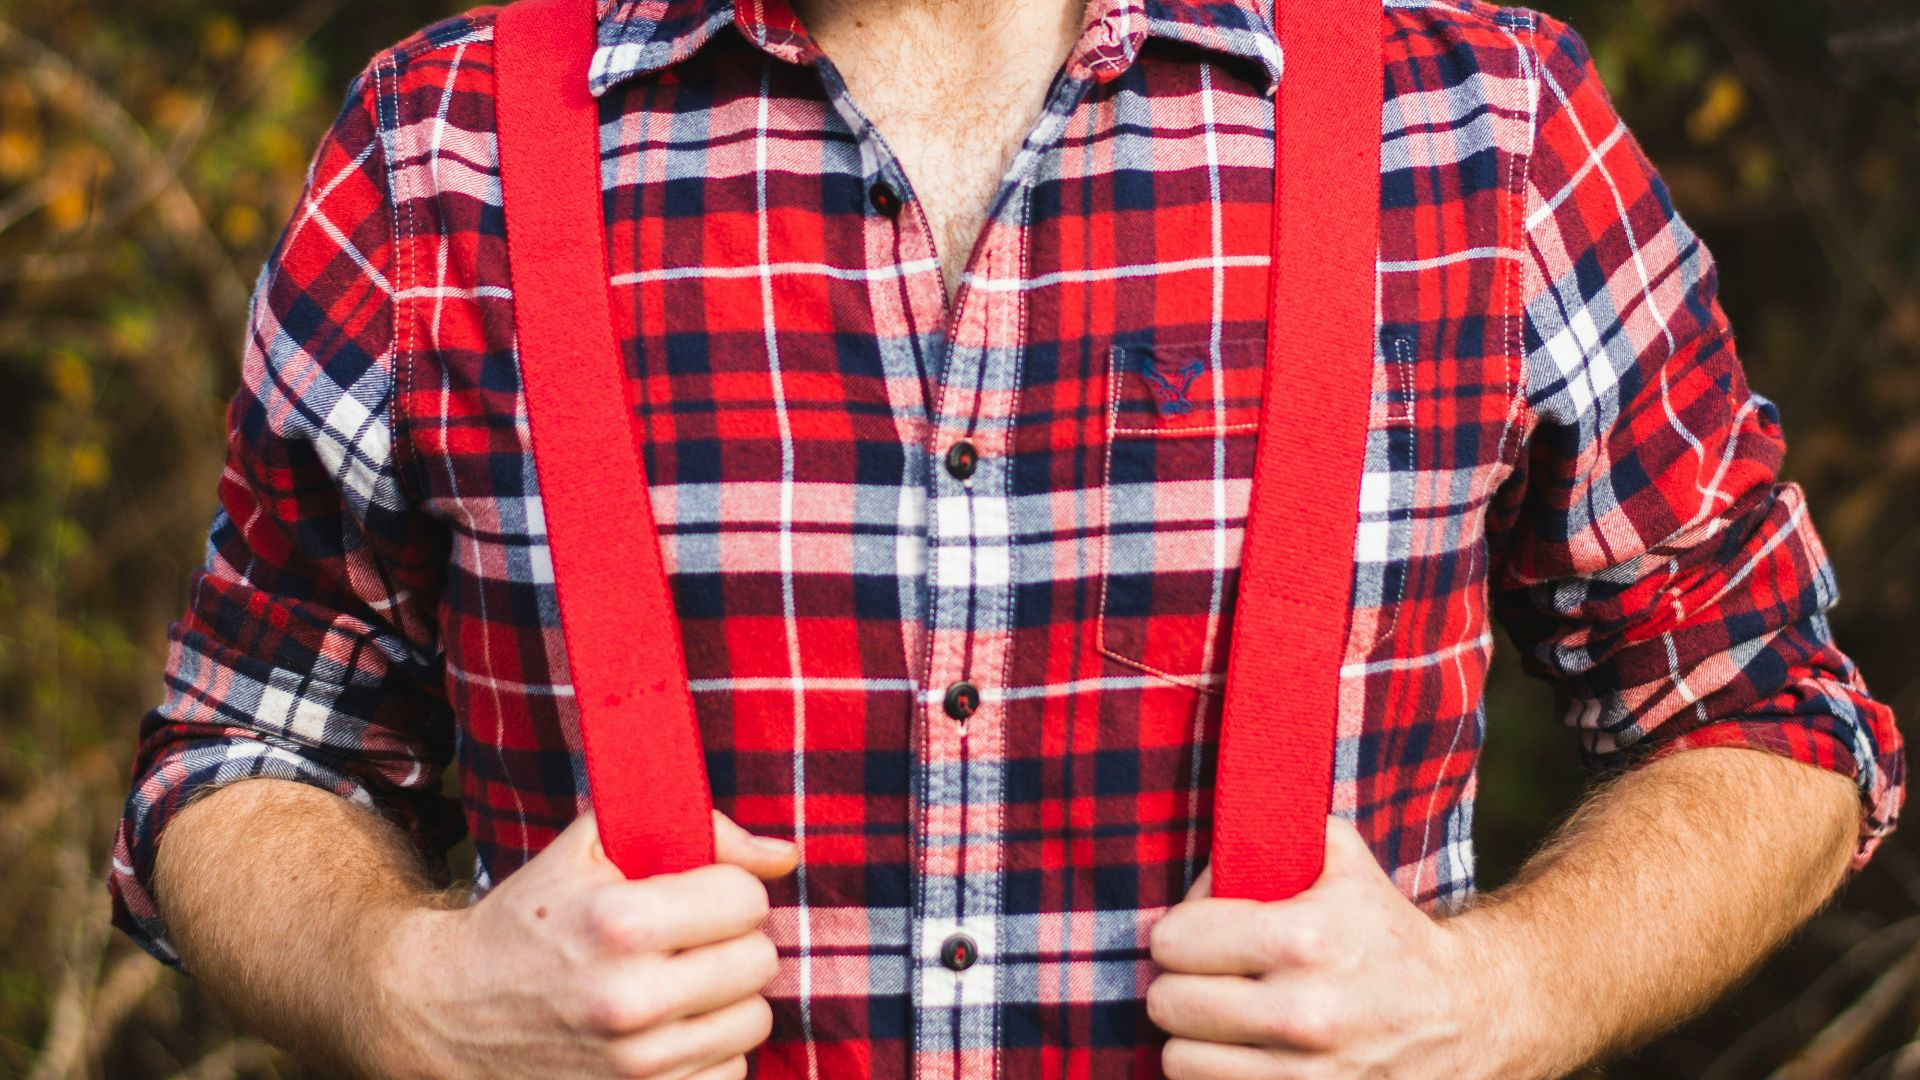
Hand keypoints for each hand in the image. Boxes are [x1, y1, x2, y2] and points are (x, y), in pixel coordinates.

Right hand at [368, 810, 798, 1078]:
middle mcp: (631, 1000)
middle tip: (684, 943)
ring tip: (673, 987)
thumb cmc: (527, 921)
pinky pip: (730, 1073)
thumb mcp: (591, 848)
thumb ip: (697, 831)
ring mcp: (636, 1066)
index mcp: (620, 924)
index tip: (693, 896)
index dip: (725, 890)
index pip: (748, 898)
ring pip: (754, 1021)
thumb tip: (785, 856)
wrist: (444, 1013)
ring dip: (724, 1001)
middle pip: (760, 960)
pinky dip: (707, 1053)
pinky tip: (665, 1033)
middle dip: (730, 943)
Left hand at [1146, 818, 1517, 1079]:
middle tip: (1206, 977)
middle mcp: (1301, 1013)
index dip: (1179, 933)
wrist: (1466, 1016)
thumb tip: (1212, 845)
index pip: (1173, 941)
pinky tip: (1246, 1052)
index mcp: (1302, 939)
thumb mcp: (1343, 862)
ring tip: (1224, 1019)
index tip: (1199, 935)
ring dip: (1195, 1039)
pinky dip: (1220, 1075)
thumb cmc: (1390, 935)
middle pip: (1167, 1003)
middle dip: (1180, 983)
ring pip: (1179, 1059)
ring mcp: (1304, 1076)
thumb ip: (1276, 832)